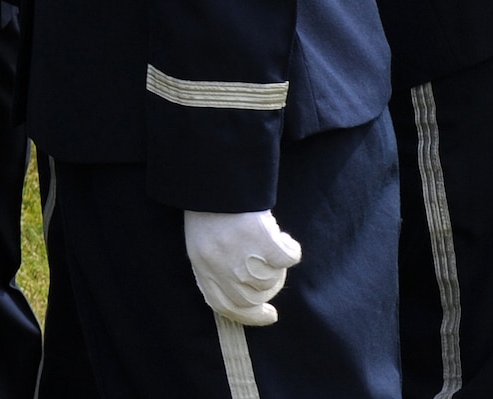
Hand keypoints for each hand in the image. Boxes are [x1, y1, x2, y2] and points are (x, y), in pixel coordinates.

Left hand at [183, 210, 300, 326]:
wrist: (215, 175)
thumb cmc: (210, 204)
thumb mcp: (203, 239)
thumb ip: (215, 266)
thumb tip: (246, 291)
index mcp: (201, 265)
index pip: (224, 306)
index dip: (249, 317)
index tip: (269, 315)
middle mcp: (220, 267)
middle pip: (250, 299)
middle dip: (267, 293)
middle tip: (275, 278)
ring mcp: (241, 256)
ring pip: (270, 281)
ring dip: (277, 269)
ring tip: (274, 248)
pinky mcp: (262, 241)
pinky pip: (287, 258)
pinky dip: (291, 250)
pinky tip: (285, 240)